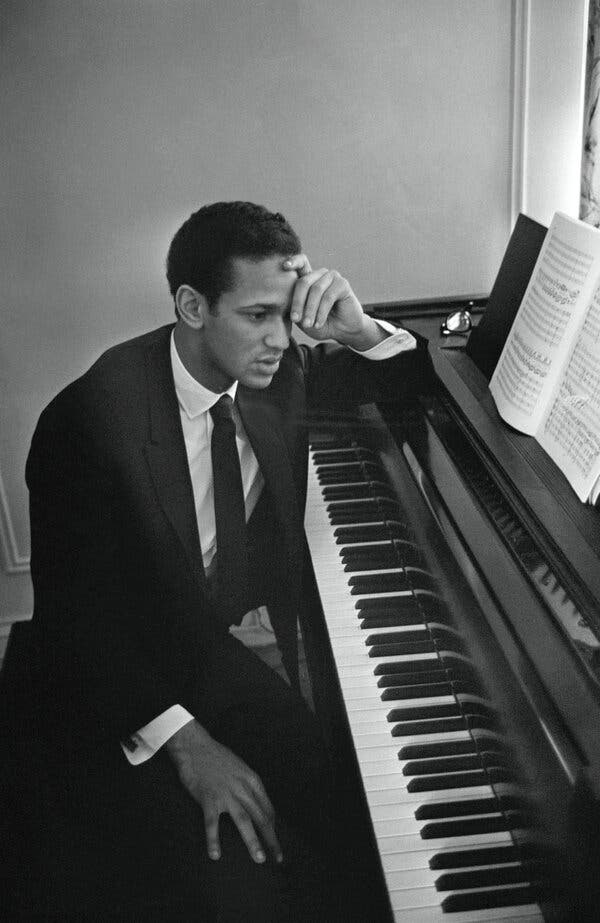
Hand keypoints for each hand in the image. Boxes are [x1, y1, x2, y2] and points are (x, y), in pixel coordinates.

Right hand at [166, 719, 282, 864]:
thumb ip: (247, 784)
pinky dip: (214, 840)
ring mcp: (226, 794)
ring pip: (244, 821)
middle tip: (278, 857)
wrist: (195, 746)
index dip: (273, 826)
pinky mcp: (209, 799)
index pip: (267, 807)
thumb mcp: (239, 767)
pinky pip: (212, 824)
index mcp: (252, 780)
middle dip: (271, 838)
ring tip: (259, 858)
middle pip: (261, 817)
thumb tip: (255, 802)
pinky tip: (215, 854)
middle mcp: (242, 788)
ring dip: (253, 841)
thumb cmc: (216, 757)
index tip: (274, 840)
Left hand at [283, 254, 385, 349]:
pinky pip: (328, 297)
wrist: (343, 332)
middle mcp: (320, 275)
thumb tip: (281, 303)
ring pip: (316, 290)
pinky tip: (319, 323)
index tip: (284, 266)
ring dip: (310, 310)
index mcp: (308, 278)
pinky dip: (321, 312)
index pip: (300, 263)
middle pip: (304, 282)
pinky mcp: (343, 284)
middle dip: (298, 302)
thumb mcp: (303, 318)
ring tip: (308, 325)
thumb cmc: (320, 324)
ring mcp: (332, 277)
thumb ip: (293, 309)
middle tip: (296, 319)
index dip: (293, 261)